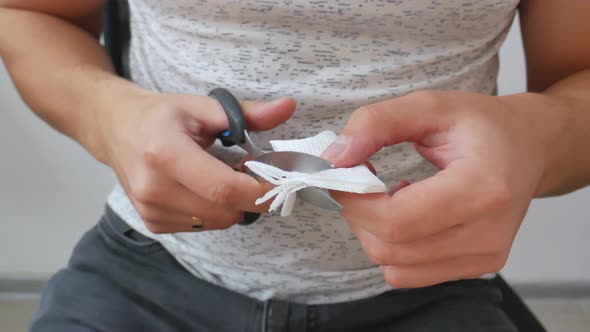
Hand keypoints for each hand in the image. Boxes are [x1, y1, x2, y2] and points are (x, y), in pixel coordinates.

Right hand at [97, 90, 294, 232]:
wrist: (115, 129)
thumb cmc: (160, 116)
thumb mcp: (201, 105)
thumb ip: (246, 113)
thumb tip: (288, 107)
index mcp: (165, 154)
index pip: (224, 189)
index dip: (260, 191)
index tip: (280, 181)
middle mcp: (154, 188)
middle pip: (225, 211)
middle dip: (249, 196)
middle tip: (249, 172)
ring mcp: (151, 210)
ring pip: (217, 222)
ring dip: (232, 205)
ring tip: (222, 176)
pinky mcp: (153, 224)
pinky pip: (202, 226)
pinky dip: (214, 211)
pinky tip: (203, 188)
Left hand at [321, 90, 565, 287]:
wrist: (530, 147)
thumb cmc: (481, 124)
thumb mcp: (429, 105)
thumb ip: (376, 124)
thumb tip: (333, 159)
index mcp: (482, 188)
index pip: (396, 221)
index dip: (354, 201)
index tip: (343, 173)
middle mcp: (487, 233)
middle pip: (389, 249)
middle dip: (358, 214)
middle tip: (361, 179)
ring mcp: (485, 256)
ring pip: (394, 266)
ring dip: (373, 232)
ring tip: (388, 195)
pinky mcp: (478, 267)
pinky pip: (410, 273)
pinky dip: (393, 247)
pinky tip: (407, 214)